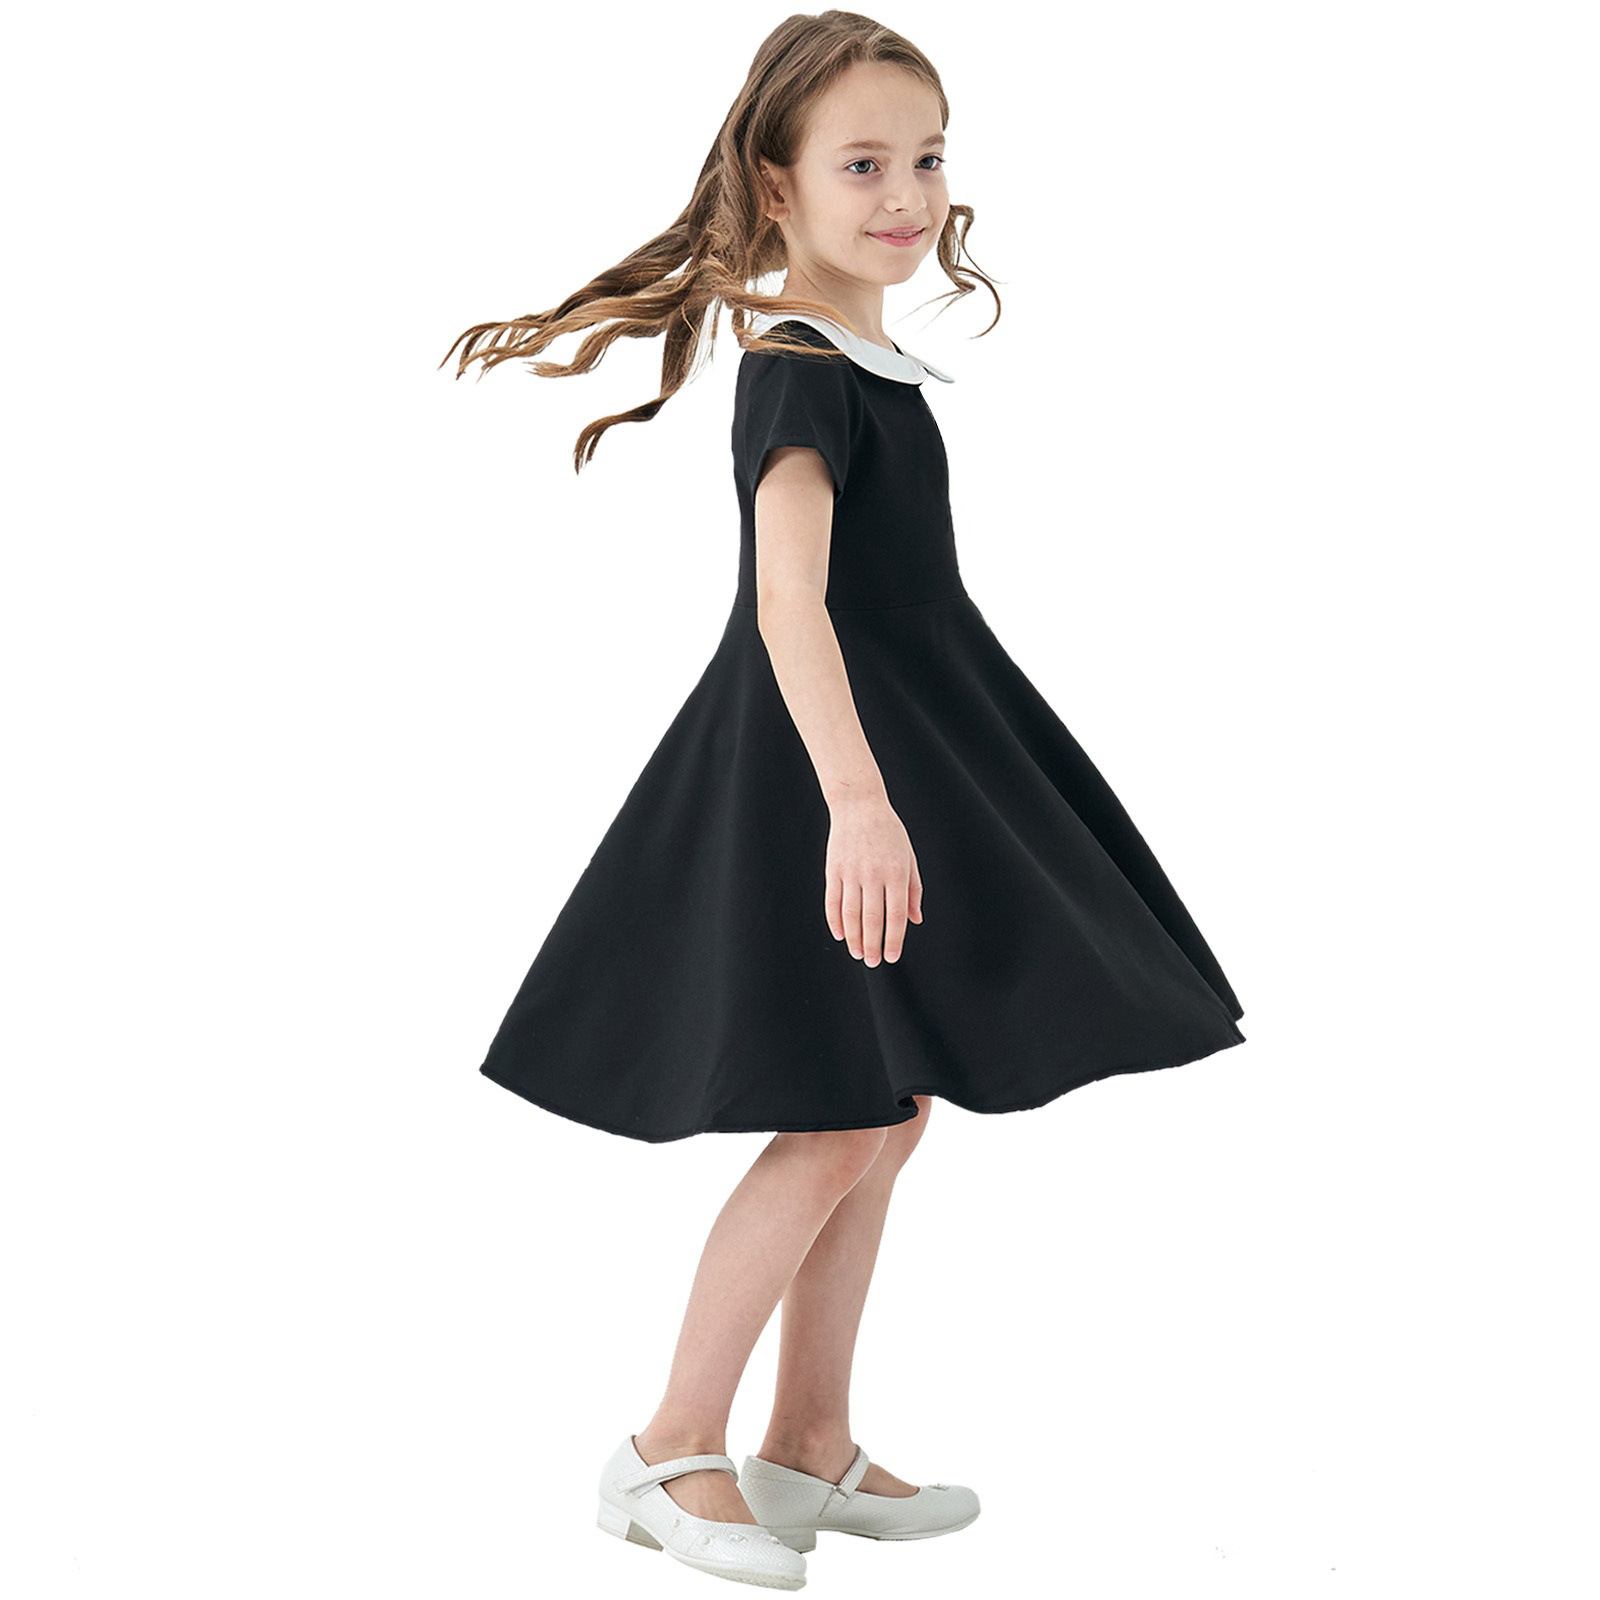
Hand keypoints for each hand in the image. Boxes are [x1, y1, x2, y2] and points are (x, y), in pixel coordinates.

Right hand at [824, 796, 923, 965]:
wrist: (859, 805)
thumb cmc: (890, 833)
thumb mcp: (909, 858)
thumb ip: (913, 891)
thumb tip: (914, 920)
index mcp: (896, 873)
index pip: (895, 915)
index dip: (893, 939)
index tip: (891, 957)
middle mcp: (873, 874)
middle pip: (871, 919)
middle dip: (872, 945)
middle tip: (873, 963)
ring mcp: (851, 872)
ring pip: (851, 914)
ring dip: (853, 937)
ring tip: (857, 953)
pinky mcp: (834, 869)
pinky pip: (833, 901)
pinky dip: (835, 920)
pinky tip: (840, 934)